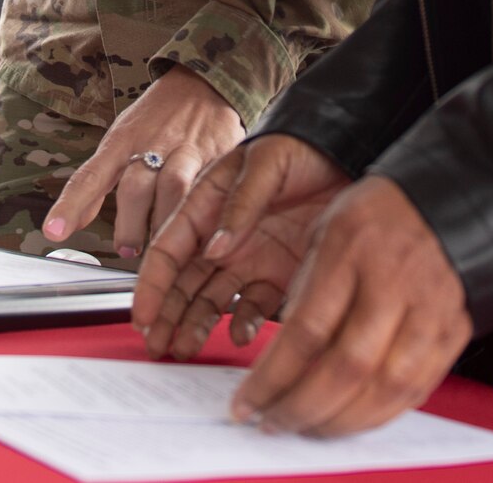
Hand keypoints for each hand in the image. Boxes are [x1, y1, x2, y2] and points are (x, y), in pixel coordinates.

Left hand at [42, 66, 243, 258]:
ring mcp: (185, 152)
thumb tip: (68, 223)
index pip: (90, 177)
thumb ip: (98, 182)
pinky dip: (201, 215)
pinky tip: (199, 233)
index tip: (54, 231)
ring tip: (159, 248)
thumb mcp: (121, 142)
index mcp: (121, 141)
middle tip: (127, 250)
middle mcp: (151, 145)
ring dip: (163, 224)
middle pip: (134, 189)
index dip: (71, 206)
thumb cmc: (155, 119)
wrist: (203, 83)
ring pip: (172, 191)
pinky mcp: (217, 158)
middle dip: (129, 225)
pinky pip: (208, 190)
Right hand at [133, 134, 349, 359]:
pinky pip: (253, 305)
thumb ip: (239, 205)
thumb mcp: (265, 164)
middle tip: (156, 344)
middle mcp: (223, 236)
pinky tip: (238, 335)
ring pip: (211, 299)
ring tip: (185, 347)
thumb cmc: (301, 145)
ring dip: (195, 324)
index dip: (151, 284)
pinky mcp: (279, 273)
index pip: (168, 249)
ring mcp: (250, 257)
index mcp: (206, 205)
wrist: (349, 149)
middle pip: (183, 282)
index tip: (142, 314)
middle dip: (166, 315)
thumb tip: (214, 247)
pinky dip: (243, 323)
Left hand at [231, 176, 472, 436]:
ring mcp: (431, 308)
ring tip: (305, 429)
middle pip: (346, 367)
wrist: (442, 201)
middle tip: (271, 424)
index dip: (272, 377)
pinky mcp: (455, 329)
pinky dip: (380, 414)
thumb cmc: (370, 216)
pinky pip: (418, 387)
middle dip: (302, 408)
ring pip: (387, 387)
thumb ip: (301, 291)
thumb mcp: (320, 234)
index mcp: (350, 250)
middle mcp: (394, 282)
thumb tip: (277, 358)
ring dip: (341, 422)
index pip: (306, 331)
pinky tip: (349, 419)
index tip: (244, 403)